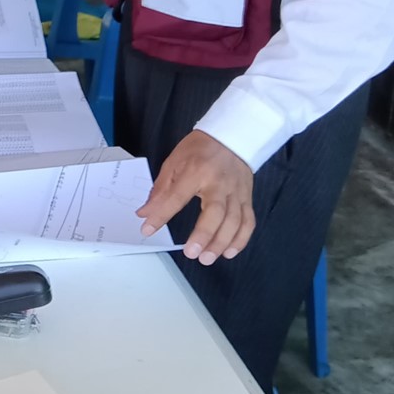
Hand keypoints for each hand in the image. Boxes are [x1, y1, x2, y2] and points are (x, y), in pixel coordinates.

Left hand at [138, 131, 255, 265]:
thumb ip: (161, 189)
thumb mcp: (173, 162)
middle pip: (215, 213)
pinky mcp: (247, 197)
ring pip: (234, 221)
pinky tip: (229, 252)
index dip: (161, 215)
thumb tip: (145, 212)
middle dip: (204, 235)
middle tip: (192, 253)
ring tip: (207, 258)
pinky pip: (248, 221)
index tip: (147, 229)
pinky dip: (241, 239)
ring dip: (222, 243)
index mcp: (195, 171)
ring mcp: (236, 192)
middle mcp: (218, 183)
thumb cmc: (199, 149)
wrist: (231, 136)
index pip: (176, 197)